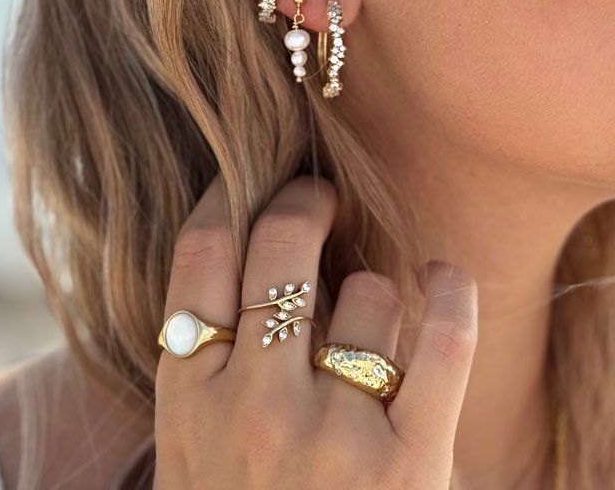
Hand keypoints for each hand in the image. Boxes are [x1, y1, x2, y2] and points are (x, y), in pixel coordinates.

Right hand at [154, 173, 477, 488]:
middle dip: (303, 202)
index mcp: (190, 395)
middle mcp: (254, 404)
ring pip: (369, 292)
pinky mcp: (409, 465)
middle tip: (316, 197)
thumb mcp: (189, 442)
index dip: (229, 194)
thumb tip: (264, 242)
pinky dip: (451, 293)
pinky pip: (442, 343)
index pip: (201, 250)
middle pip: (280, 245)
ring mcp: (332, 434)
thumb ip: (212, 356)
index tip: (252, 180)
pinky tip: (444, 274)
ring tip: (362, 328)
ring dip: (372, 293)